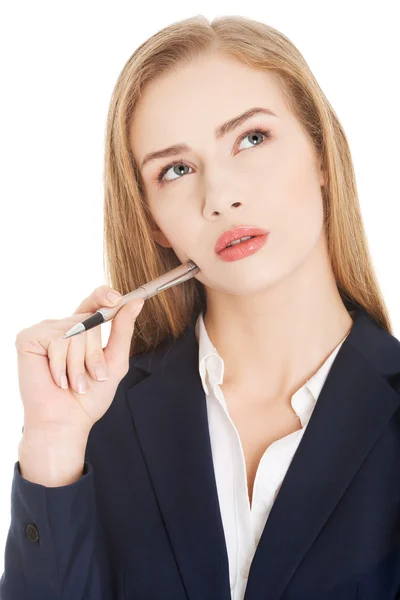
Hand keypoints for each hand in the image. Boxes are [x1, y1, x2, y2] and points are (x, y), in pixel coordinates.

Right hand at [15, 286, 143, 435]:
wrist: (66, 422)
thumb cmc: (89, 397)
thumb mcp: (114, 361)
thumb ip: (123, 330)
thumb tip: (136, 302)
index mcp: (80, 330)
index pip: (93, 302)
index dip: (104, 296)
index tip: (117, 299)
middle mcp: (62, 327)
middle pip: (89, 320)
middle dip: (94, 353)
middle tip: (91, 376)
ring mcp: (44, 331)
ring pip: (74, 332)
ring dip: (78, 365)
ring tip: (73, 382)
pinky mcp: (28, 339)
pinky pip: (56, 340)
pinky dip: (61, 365)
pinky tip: (57, 379)